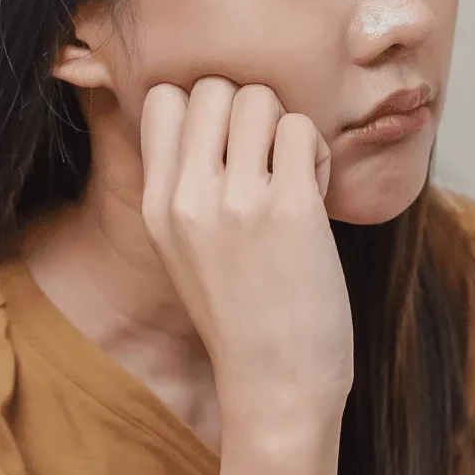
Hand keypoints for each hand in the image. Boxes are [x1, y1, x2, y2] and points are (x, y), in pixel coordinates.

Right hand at [139, 79, 353, 428]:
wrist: (275, 387)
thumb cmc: (241, 319)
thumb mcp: (184, 249)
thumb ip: (187, 188)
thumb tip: (215, 119)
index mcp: (156, 204)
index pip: (164, 101)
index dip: (203, 107)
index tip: (227, 145)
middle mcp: (188, 196)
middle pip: (212, 87)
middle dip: (249, 110)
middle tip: (266, 160)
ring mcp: (238, 202)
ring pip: (260, 100)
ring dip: (286, 128)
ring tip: (293, 176)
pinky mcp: (290, 210)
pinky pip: (303, 132)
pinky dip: (317, 154)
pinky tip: (314, 195)